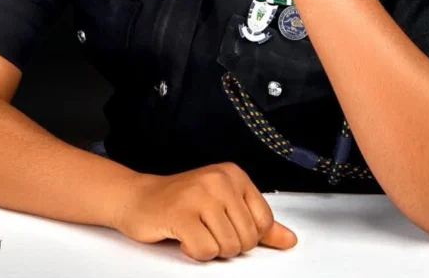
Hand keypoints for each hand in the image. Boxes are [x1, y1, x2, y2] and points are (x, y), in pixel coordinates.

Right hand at [114, 162, 297, 260]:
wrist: (139, 198)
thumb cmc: (183, 203)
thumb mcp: (224, 205)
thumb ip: (258, 224)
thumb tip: (289, 239)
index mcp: (233, 175)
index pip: (263, 221)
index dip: (247, 235)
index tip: (226, 225)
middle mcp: (219, 180)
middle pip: (246, 238)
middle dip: (227, 245)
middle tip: (206, 229)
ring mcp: (199, 195)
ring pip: (228, 247)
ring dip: (210, 249)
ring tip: (196, 231)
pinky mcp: (181, 213)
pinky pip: (205, 251)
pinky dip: (195, 252)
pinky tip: (183, 237)